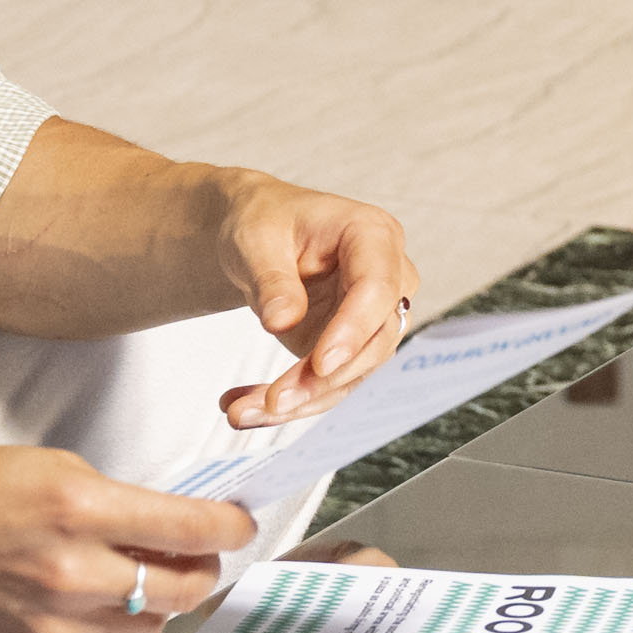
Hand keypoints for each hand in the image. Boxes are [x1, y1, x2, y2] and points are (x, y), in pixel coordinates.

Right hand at [0, 444, 256, 632]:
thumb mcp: (45, 466)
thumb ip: (116, 501)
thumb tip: (174, 524)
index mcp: (77, 508)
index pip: (194, 529)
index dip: (231, 527)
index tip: (237, 523)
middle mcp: (72, 571)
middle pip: (187, 587)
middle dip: (202, 567)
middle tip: (194, 551)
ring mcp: (55, 622)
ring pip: (154, 626)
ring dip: (160, 602)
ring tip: (133, 574)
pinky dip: (119, 629)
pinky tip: (96, 602)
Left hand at [210, 175, 421, 430]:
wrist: (261, 238)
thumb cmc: (265, 222)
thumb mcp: (255, 239)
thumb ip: (271, 278)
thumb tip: (282, 320)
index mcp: (373, 235)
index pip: (377, 288)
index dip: (353, 330)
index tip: (320, 365)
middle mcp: (388, 278)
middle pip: (375, 340)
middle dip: (324, 378)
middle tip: (274, 400)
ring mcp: (374, 317)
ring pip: (356, 372)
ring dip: (304, 399)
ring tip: (244, 410)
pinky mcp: (352, 347)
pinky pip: (332, 383)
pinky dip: (292, 402)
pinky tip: (247, 407)